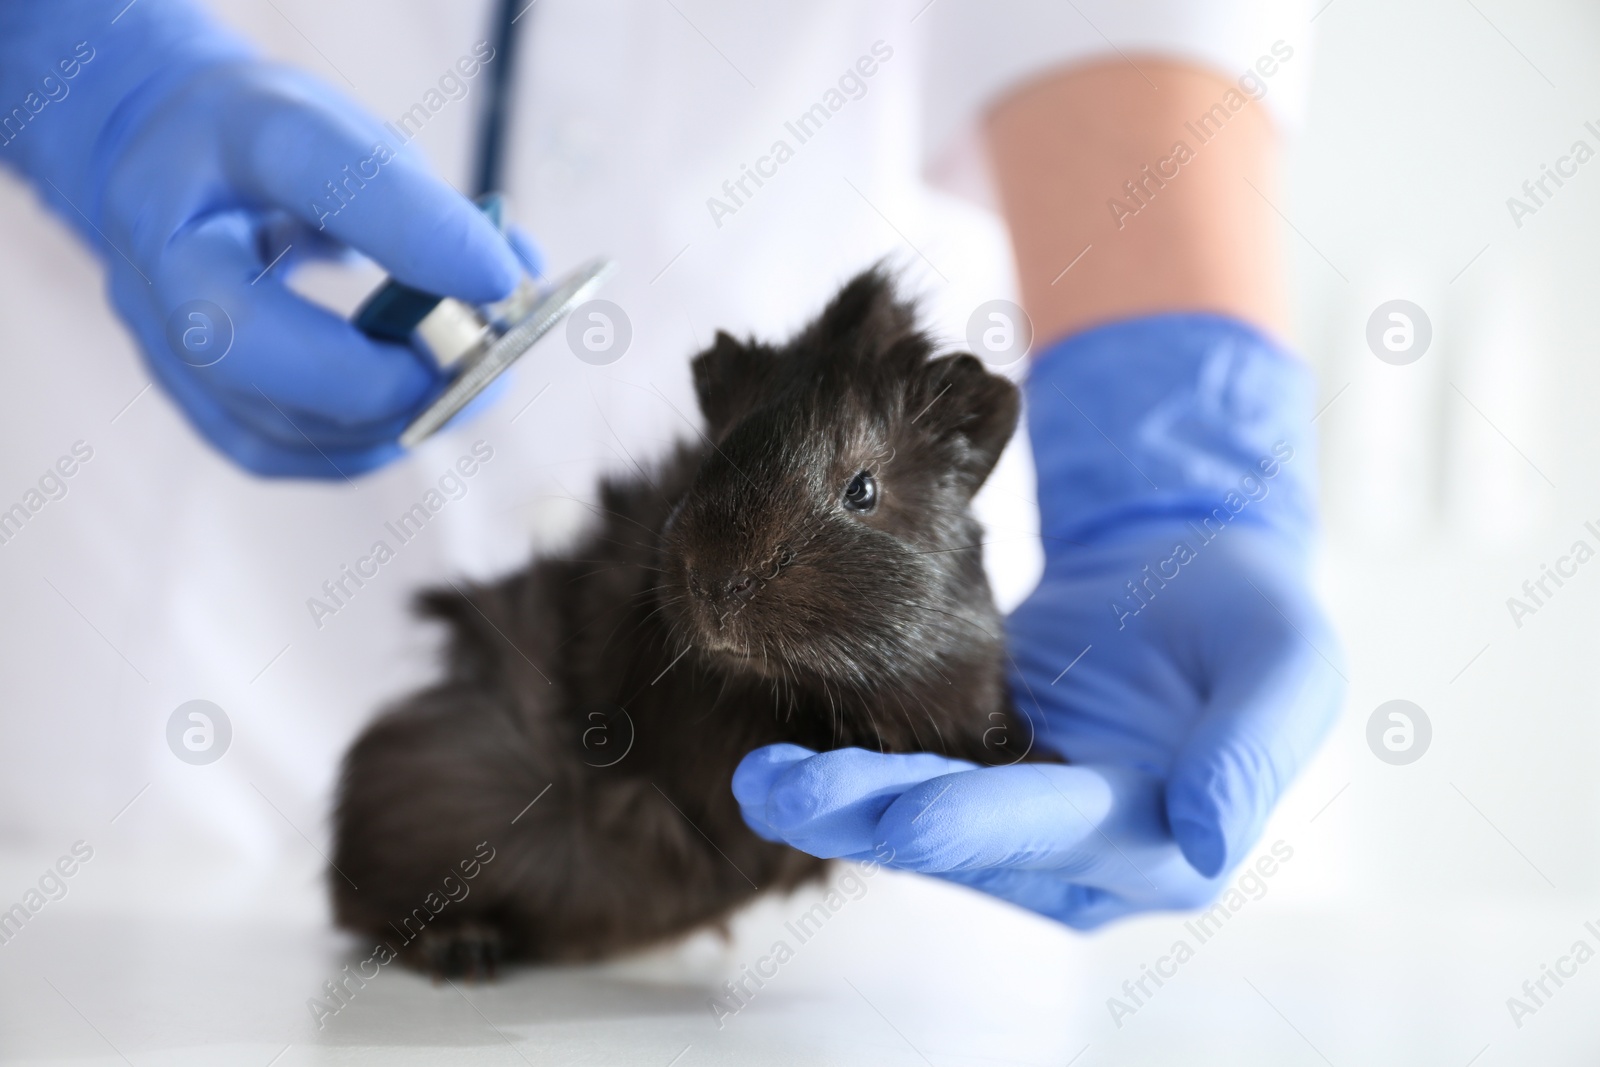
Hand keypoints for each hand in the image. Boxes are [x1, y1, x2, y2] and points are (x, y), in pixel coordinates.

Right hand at [2, 2, 523, 476]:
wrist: (169, 165)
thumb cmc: (284, 156)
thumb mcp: (355, 135)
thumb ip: (433, 205)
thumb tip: (520, 288)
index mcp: (220, 132)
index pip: (299, 158)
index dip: (408, 226)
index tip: (500, 276)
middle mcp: (163, 236)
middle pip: (236, 337)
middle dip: (374, 376)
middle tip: (468, 370)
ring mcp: (155, 327)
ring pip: (262, 417)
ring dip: (383, 417)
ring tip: (462, 387)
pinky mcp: (183, 391)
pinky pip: (273, 451)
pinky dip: (358, 446)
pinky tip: (410, 415)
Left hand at [733, 314, 1343, 927]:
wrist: (1193, 574)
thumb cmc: (1253, 620)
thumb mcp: (1287, 667)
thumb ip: (1252, 754)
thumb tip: (1208, 843)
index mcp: (1163, 843)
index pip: (1061, 832)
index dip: (982, 824)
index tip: (904, 817)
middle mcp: (1081, 859)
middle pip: (964, 838)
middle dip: (869, 815)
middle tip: (776, 789)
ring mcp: (1021, 825)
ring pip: (918, 818)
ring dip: (837, 802)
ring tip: (760, 776)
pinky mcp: (976, 780)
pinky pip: (906, 779)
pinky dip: (848, 769)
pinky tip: (783, 751)